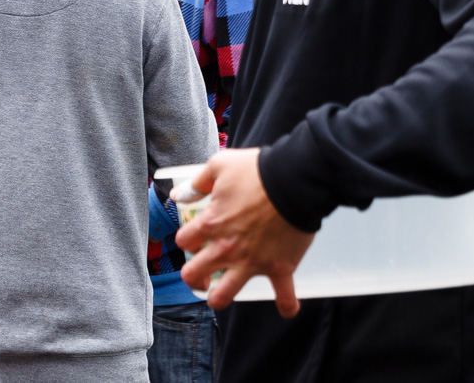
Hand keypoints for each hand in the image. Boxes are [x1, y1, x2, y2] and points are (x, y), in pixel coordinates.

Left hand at [176, 148, 315, 317]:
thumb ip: (198, 182)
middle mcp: (227, 248)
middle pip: (194, 274)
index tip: (195, 237)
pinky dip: (287, 304)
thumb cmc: (258, 171)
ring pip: (224, 295)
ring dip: (219, 298)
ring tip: (220, 295)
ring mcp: (252, 262)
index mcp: (211, 224)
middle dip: (193, 277)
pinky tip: (288, 308)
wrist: (295, 180)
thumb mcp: (220, 165)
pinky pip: (284, 294)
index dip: (187, 240)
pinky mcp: (279, 267)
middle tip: (200, 275)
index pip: (184, 241)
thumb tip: (178, 195)